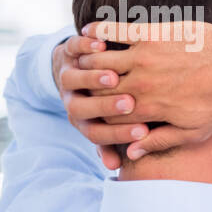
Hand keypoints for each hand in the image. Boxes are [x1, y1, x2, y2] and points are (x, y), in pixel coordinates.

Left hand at [53, 34, 148, 168]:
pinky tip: (103, 46)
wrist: (93, 65)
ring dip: (91, 78)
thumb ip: (118, 140)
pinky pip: (73, 48)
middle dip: (103, 106)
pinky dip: (84, 47)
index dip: (116, 134)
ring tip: (113, 77)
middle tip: (128, 104)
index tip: (142, 131)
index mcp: (85, 121)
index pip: (96, 133)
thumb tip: (117, 165)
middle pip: (80, 108)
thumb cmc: (118, 100)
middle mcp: (74, 99)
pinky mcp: (71, 51)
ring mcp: (70, 74)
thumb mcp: (116, 123)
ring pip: (72, 79)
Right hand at [73, 20, 211, 159]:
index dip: (98, 112)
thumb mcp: (195, 132)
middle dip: (88, 87)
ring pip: (101, 60)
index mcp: (149, 109)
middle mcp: (142, 84)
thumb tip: (132, 151)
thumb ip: (160, 141)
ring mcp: (145, 57)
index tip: (92, 108)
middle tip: (79, 81)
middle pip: (99, 88)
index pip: (109, 113)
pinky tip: (88, 31)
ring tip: (81, 59)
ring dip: (87, 60)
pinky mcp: (152, 34)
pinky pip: (116, 31)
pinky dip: (98, 31)